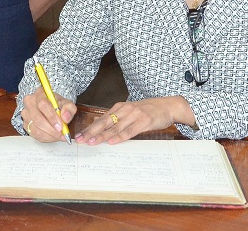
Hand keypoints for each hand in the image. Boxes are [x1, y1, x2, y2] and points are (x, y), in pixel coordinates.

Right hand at [20, 88, 76, 142]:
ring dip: (49, 135)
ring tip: (59, 136)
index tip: (61, 126)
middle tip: (62, 134)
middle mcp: (30, 102)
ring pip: (36, 129)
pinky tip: (53, 136)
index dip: (52, 117)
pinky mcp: (25, 124)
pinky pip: (34, 135)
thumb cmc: (58, 105)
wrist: (52, 108)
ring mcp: (26, 114)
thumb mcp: (67, 104)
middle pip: (38, 119)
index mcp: (40, 93)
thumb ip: (69, 109)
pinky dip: (46, 138)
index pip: (43, 104)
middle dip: (51, 129)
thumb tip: (65, 117)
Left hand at [76, 97, 193, 144]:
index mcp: (120, 107)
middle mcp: (125, 110)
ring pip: (115, 127)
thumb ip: (116, 117)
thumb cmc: (149, 110)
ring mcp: (134, 115)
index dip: (90, 128)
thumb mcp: (130, 111)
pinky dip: (120, 136)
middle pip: (105, 122)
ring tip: (92, 142)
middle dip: (91, 131)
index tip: (79, 136)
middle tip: (80, 140)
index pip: (101, 119)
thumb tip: (99, 123)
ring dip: (102, 136)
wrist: (168, 106)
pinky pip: (129, 131)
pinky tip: (112, 141)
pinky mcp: (144, 121)